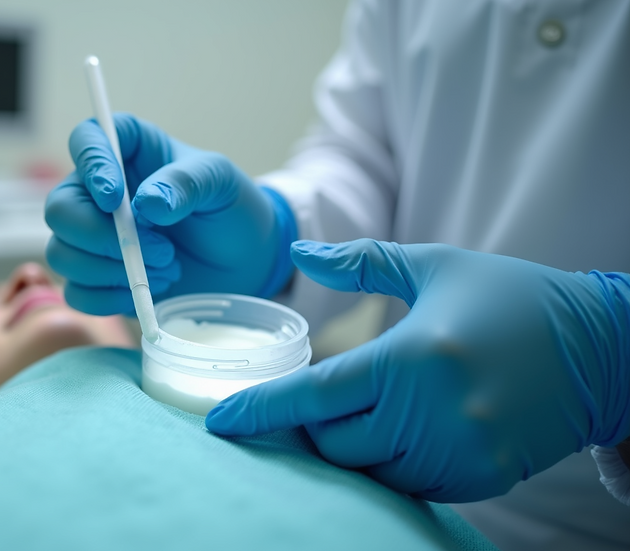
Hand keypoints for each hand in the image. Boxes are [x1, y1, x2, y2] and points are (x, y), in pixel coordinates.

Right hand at [45, 113, 295, 314]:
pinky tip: (147, 292)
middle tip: (159, 250)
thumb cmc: (230, 208)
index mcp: (127, 151)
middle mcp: (98, 192)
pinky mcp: (98, 278)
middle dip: (103, 238)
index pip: (87, 140)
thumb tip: (147, 203)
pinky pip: (77, 293)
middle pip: (60, 209)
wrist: (246, 260)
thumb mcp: (220, 182)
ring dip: (112, 271)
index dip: (90, 165)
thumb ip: (187, 183)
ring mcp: (93, 237)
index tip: (114, 197)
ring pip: (62, 255)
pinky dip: (109, 299)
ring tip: (166, 269)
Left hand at [206, 239, 629, 501]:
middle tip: (313, 398)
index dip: (260, 411)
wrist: (600, 347)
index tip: (220, 423)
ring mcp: (455, 453)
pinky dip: (388, 462)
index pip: (313, 396)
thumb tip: (299, 254)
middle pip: (331, 441)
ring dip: (350, 444)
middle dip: (310, 424)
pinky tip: (398, 431)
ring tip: (363, 410)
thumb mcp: (434, 266)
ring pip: (365, 469)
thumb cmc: (508, 297)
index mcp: (410, 357)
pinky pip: (405, 483)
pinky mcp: (476, 478)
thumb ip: (361, 262)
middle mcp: (429, 414)